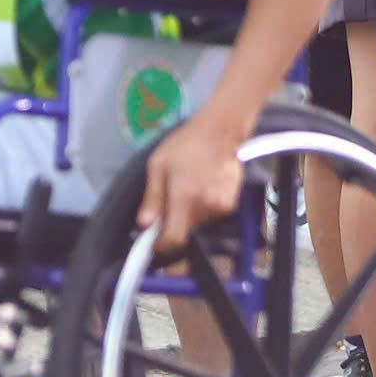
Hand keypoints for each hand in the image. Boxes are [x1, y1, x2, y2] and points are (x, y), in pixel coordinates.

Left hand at [138, 111, 247, 254]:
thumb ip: (152, 198)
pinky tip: (203, 186)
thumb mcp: (158, 165)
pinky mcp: (231, 204)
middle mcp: (205, 207)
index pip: (173, 239)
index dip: (161, 245)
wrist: (221, 131)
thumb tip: (144, 225)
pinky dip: (204, 207)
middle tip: (170, 200)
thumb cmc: (185, 144)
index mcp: (184, 198)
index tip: (153, 242)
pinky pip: (211, 215)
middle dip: (174, 222)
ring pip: (198, 223)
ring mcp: (221, 207)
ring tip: (189, 187)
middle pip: (185, 231)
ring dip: (189, 213)